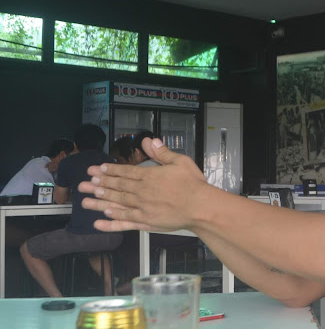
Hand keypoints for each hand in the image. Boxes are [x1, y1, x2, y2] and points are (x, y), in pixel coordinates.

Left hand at [79, 138, 209, 232]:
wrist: (201, 207)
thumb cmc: (193, 185)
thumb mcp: (180, 162)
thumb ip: (162, 153)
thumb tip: (149, 141)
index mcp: (149, 177)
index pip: (124, 173)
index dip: (109, 171)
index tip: (96, 170)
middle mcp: (142, 192)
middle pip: (116, 188)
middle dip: (98, 185)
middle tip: (83, 184)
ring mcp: (142, 208)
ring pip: (117, 204)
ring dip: (100, 202)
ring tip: (85, 201)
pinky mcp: (146, 222)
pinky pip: (125, 223)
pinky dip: (112, 223)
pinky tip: (100, 222)